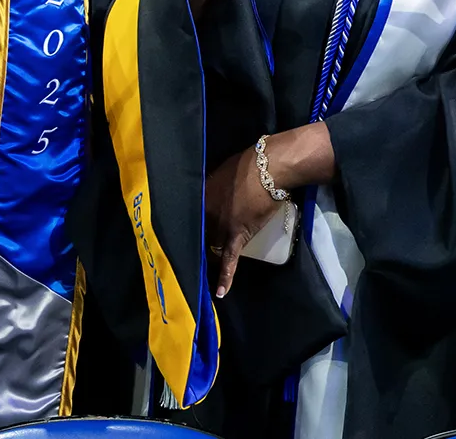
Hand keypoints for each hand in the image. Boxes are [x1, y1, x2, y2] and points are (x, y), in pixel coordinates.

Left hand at [204, 142, 278, 297]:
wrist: (271, 167)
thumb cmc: (250, 163)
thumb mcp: (224, 170)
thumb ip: (215, 184)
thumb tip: (216, 189)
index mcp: (200, 195)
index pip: (189, 217)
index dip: (191, 225)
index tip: (185, 233)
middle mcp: (205, 213)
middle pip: (200, 233)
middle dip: (201, 239)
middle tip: (198, 249)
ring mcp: (220, 225)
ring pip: (212, 245)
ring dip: (212, 253)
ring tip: (208, 265)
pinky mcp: (237, 235)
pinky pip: (229, 259)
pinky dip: (226, 276)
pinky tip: (221, 291)